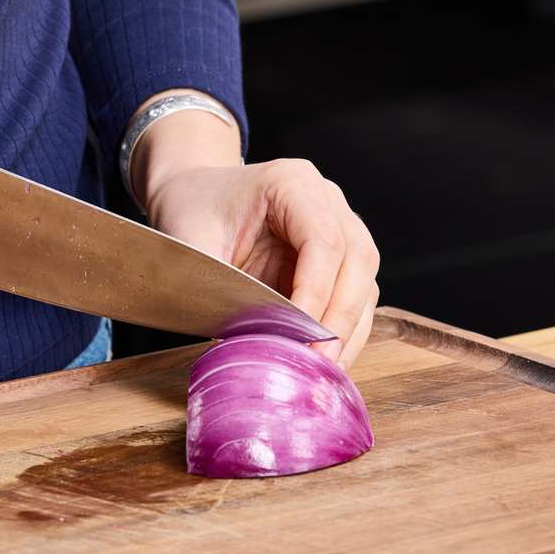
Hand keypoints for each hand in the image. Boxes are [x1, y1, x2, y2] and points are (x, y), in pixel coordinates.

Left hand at [127, 95, 378, 368]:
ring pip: (364, 281)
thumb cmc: (191, 208)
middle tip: (320, 361)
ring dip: (349, 329)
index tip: (299, 335)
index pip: (324, 241)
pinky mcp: (336, 257)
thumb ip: (216, 285)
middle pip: (358, 260)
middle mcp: (326, 200)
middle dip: (341, 317)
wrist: (192, 191)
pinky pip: (353, 295)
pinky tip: (325, 358)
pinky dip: (343, 329)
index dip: (316, 292)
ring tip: (325, 369)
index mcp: (292, 183)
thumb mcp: (190, 240)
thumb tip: (240, 343)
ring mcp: (338, 226)